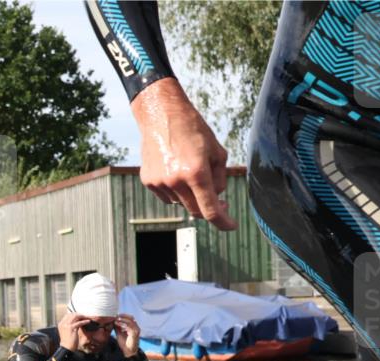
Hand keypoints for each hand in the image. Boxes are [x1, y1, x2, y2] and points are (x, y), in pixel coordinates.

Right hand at [57, 311, 91, 351]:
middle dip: (78, 314)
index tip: (80, 316)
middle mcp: (63, 323)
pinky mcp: (71, 328)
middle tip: (84, 316)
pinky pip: (79, 322)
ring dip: (82, 316)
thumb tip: (77, 321)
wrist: (66, 347)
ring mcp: (66, 325)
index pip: (67, 315)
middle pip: (71, 314)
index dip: (74, 314)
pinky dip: (84, 321)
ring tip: (86, 318)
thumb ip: (70, 326)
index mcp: (61, 324)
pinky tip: (88, 321)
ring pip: (75, 317)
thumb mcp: (67, 331)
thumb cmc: (68, 341)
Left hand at [114, 314, 140, 356]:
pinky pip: (129, 326)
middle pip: (131, 317)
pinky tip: (117, 323)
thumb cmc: (124, 343)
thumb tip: (113, 320)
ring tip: (115, 320)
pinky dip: (122, 324)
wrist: (128, 351)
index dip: (123, 315)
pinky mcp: (135, 333)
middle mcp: (136, 327)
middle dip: (123, 316)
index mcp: (133, 327)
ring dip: (122, 319)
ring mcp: (136, 330)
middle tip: (115, 316)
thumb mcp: (119, 333)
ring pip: (130, 321)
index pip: (130, 318)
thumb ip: (117, 327)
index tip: (115, 315)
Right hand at [131, 78, 237, 230]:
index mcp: (196, 172)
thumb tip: (216, 199)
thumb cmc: (193, 130)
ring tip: (191, 171)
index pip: (210, 210)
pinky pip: (167, 196)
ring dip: (191, 195)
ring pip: (181, 203)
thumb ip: (220, 179)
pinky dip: (176, 190)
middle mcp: (176, 181)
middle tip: (220, 201)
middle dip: (209, 208)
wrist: (161, 116)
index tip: (231, 226)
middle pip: (196, 211)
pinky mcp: (148, 181)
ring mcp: (160, 182)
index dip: (223, 222)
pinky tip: (176, 170)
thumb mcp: (217, 152)